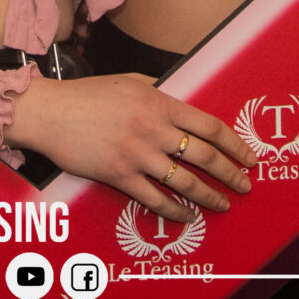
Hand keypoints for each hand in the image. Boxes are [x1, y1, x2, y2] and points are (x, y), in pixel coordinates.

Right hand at [4, 74, 252, 222]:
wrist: (50, 112)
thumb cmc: (87, 95)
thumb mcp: (129, 81)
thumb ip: (157, 92)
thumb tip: (180, 102)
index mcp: (159, 102)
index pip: (209, 126)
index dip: (234, 144)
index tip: (249, 156)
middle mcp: (153, 129)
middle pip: (203, 156)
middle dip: (230, 173)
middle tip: (245, 185)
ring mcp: (137, 154)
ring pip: (184, 182)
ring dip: (208, 196)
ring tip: (222, 205)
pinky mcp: (120, 175)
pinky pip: (155, 199)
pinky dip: (175, 211)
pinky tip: (187, 217)